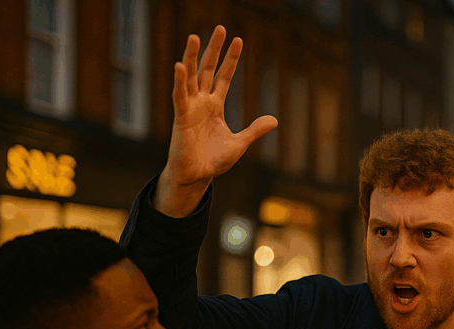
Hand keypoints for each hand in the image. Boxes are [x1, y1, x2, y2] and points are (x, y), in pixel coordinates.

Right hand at [155, 25, 277, 216]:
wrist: (197, 176)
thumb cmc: (214, 161)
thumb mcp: (240, 143)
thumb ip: (254, 130)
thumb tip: (274, 119)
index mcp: (215, 106)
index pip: (223, 76)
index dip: (231, 59)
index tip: (238, 40)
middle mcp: (201, 102)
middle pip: (207, 69)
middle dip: (213, 49)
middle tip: (220, 27)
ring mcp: (190, 108)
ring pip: (190, 77)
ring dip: (191, 57)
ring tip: (194, 36)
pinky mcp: (181, 117)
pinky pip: (179, 96)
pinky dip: (180, 81)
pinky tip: (180, 65)